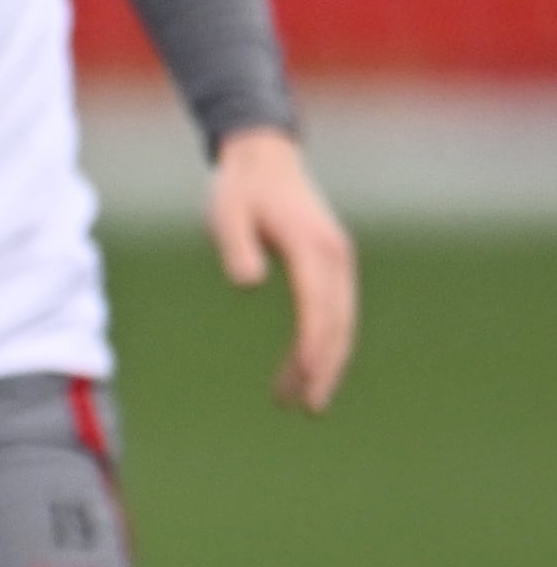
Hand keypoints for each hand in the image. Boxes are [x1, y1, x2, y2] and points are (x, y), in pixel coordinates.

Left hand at [207, 126, 355, 410]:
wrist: (262, 157)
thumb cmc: (239, 189)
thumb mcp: (227, 214)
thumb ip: (236, 246)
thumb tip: (249, 283)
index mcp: (313, 247)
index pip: (317, 309)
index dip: (311, 349)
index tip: (302, 383)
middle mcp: (335, 257)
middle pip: (338, 323)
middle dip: (325, 368)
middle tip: (308, 409)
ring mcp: (338, 261)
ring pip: (340, 322)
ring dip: (325, 361)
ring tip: (302, 401)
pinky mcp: (330, 264)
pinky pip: (333, 311)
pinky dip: (323, 342)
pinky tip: (302, 367)